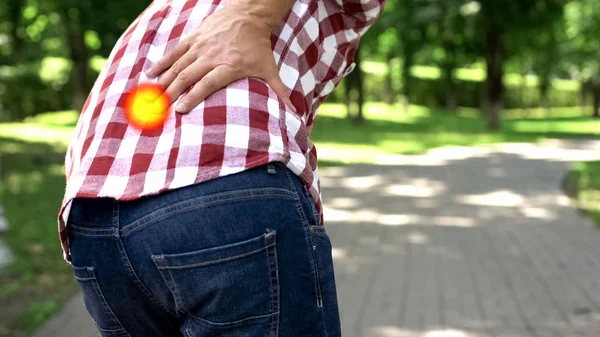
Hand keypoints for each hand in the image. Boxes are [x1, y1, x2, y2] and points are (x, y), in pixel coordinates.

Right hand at [145, 3, 295, 113]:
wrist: (249, 14)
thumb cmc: (259, 47)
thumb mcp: (270, 69)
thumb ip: (280, 93)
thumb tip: (295, 114)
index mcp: (228, 66)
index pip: (207, 84)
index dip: (193, 97)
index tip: (180, 111)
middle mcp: (212, 56)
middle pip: (187, 76)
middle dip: (171, 93)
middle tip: (158, 109)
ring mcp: (200, 46)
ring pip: (177, 65)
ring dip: (163, 80)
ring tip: (150, 95)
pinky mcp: (194, 37)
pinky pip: (174, 51)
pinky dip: (161, 62)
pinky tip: (150, 74)